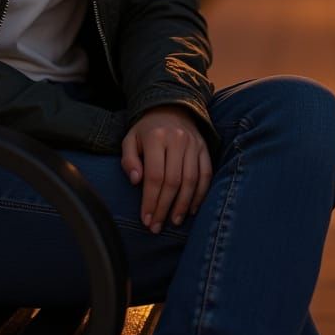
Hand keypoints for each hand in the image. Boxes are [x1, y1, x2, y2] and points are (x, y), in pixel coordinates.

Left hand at [121, 105, 211, 233]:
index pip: (154, 176)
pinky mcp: (204, 148)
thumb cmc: (146, 131)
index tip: (146, 220)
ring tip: (174, 221)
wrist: (170, 108)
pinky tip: (192, 209)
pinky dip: (200, 194)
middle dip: (164, 208)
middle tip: (157, 227)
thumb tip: (135, 181)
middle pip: (173, 181)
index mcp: (156, 137)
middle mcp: (177, 139)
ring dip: (183, 205)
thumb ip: (128, 160)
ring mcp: (193, 143)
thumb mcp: (130, 140)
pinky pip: (206, 174)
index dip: (151, 201)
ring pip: (191, 180)